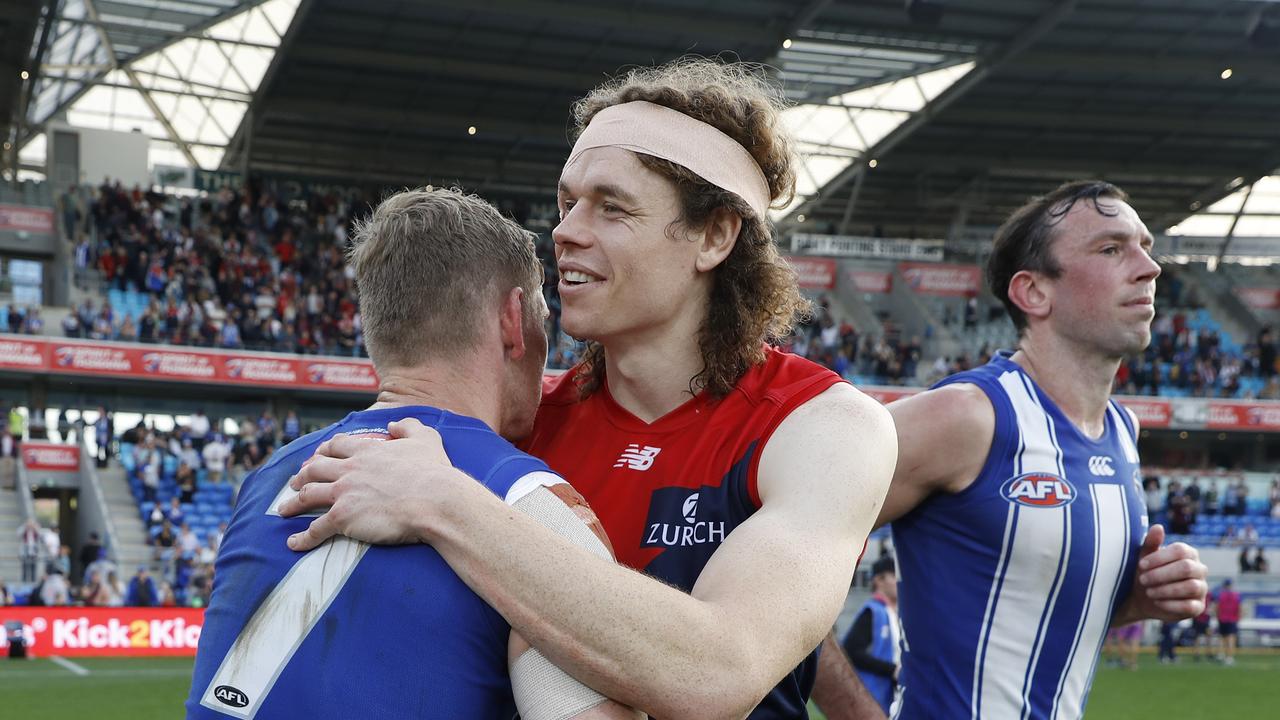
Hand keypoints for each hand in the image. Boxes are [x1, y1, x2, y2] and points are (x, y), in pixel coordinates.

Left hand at [278, 418, 475, 550]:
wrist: (435, 501)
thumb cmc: (434, 472)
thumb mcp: (426, 438)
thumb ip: (408, 427)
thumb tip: (393, 424)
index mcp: (367, 451)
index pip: (336, 446)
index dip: (324, 450)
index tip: (318, 455)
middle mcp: (350, 469)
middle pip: (315, 469)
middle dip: (302, 475)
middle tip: (295, 482)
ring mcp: (343, 493)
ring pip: (308, 496)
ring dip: (293, 503)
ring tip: (284, 509)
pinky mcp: (343, 518)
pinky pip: (316, 529)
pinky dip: (302, 537)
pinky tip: (293, 543)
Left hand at [1116, 524, 1207, 624]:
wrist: (1142, 597)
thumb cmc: (1145, 572)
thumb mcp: (1144, 557)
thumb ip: (1151, 543)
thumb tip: (1158, 527)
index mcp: (1188, 553)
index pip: (1181, 551)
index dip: (1160, 557)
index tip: (1141, 565)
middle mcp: (1199, 569)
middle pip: (1187, 568)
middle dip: (1161, 574)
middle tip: (1143, 579)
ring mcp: (1201, 588)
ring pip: (1191, 587)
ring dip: (1166, 590)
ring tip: (1148, 592)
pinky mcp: (1198, 607)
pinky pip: (1190, 606)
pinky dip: (1171, 604)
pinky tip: (1157, 602)